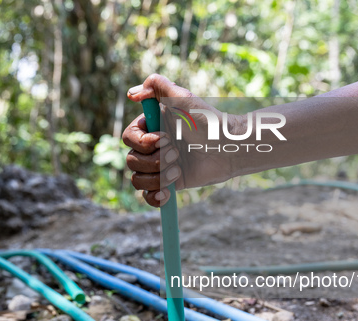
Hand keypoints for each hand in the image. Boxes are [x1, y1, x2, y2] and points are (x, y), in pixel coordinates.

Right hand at [124, 74, 236, 206]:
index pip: (129, 137)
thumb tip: (132, 93)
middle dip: (153, 161)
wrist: (229, 147)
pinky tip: (166, 194)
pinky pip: (148, 196)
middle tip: (177, 153)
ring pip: (137, 180)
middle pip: (131, 161)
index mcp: (151, 127)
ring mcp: (160, 167)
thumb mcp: (182, 98)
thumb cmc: (208, 121)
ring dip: (157, 177)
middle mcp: (152, 147)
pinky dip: (153, 198)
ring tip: (178, 170)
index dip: (142, 142)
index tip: (164, 139)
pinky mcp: (169, 184)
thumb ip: (157, 86)